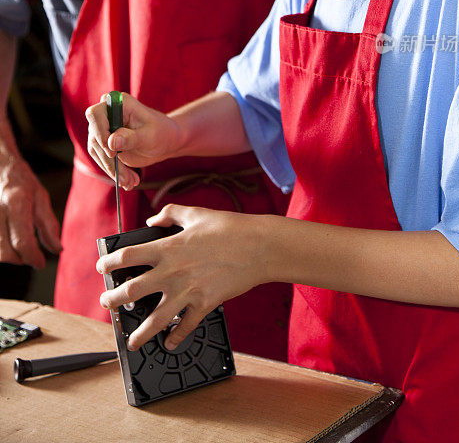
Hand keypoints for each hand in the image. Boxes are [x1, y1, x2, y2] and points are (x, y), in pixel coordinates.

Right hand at [0, 152, 61, 268]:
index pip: (22, 241)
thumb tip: (57, 249)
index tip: (40, 263)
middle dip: (20, 259)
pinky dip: (1, 247)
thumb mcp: (40, 197)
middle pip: (4, 252)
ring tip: (19, 246)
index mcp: (16, 203)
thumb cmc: (21, 180)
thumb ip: (49, 225)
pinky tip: (9, 239)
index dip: (33, 258)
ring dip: (8, 255)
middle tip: (30, 254)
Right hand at [86, 92, 181, 189]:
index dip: (99, 132)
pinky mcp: (105, 145)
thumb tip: (111, 142)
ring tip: (130, 181)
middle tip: (125, 178)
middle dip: (109, 161)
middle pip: (96, 137)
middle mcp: (108, 115)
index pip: (96, 114)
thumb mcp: (149, 136)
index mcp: (120, 104)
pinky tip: (129, 180)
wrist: (165, 141)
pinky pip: (103, 160)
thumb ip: (131, 138)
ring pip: (98, 152)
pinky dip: (115, 172)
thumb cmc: (161, 133)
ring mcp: (104, 130)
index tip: (111, 152)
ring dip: (113, 170)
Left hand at [96, 204, 267, 349]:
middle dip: (113, 301)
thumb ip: (170, 214)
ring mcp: (187, 290)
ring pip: (154, 318)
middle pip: (132, 291)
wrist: (258, 246)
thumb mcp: (195, 213)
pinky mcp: (204, 304)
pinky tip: (169, 343)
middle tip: (107, 304)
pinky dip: (176, 337)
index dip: (109, 263)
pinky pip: (185, 326)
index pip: (128, 256)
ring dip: (139, 332)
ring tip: (131, 341)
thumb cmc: (229, 228)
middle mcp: (172, 271)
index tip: (103, 269)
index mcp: (167, 247)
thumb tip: (152, 220)